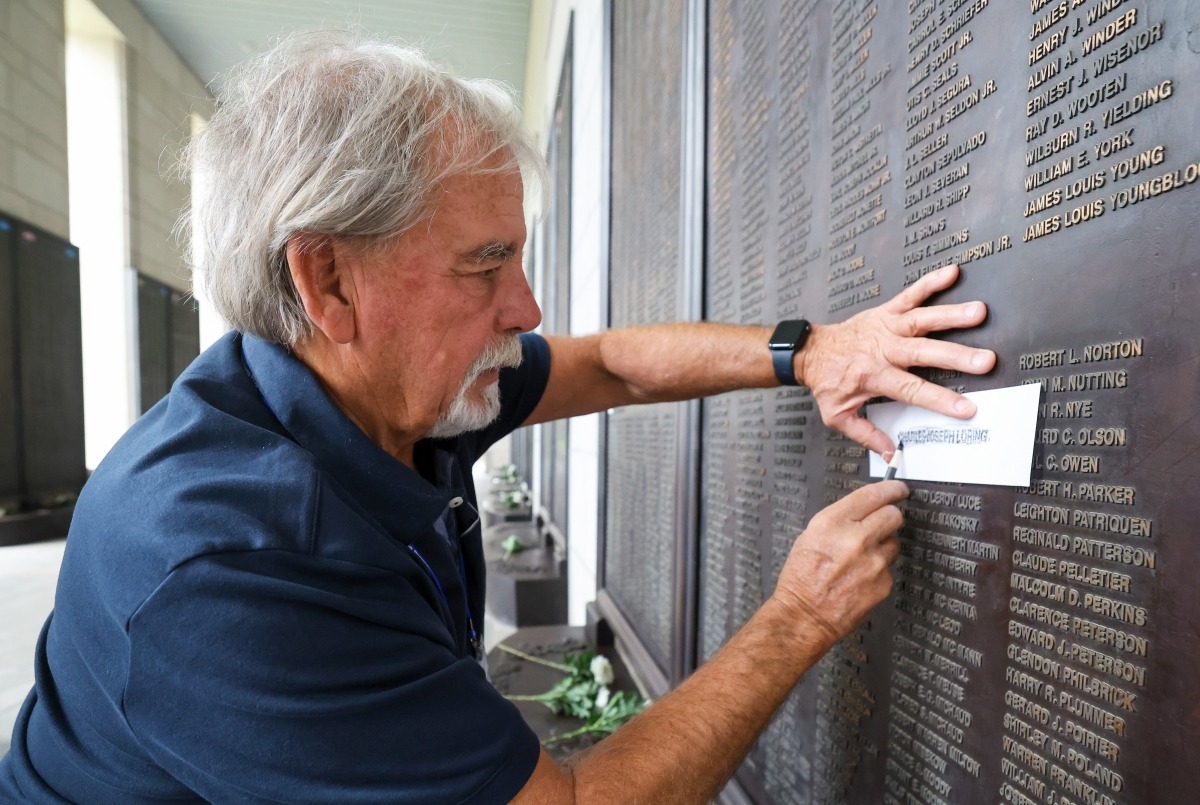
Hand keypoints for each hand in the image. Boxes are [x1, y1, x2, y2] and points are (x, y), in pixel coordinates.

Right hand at [771, 481, 905, 648]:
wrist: (803, 616)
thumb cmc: (801, 579)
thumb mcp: (810, 536)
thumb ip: (840, 521)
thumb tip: (865, 512)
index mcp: (833, 523)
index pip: (873, 495)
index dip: (891, 489)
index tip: (899, 488)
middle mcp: (855, 539)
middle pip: (893, 515)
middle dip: (889, 517)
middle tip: (881, 524)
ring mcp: (873, 563)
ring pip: (894, 542)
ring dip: (883, 546)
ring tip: (861, 560)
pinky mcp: (884, 583)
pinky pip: (889, 568)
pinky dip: (878, 571)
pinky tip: (860, 578)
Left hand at [797, 264, 995, 456]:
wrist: (811, 350)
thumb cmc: (828, 382)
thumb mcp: (838, 415)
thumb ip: (866, 435)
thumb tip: (891, 455)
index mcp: (873, 375)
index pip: (911, 390)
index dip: (939, 400)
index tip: (966, 409)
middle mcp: (882, 349)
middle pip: (923, 353)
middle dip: (955, 356)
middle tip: (986, 360)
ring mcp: (886, 326)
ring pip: (921, 319)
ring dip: (950, 315)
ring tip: (979, 312)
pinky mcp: (886, 310)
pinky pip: (910, 294)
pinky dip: (930, 282)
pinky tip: (952, 272)